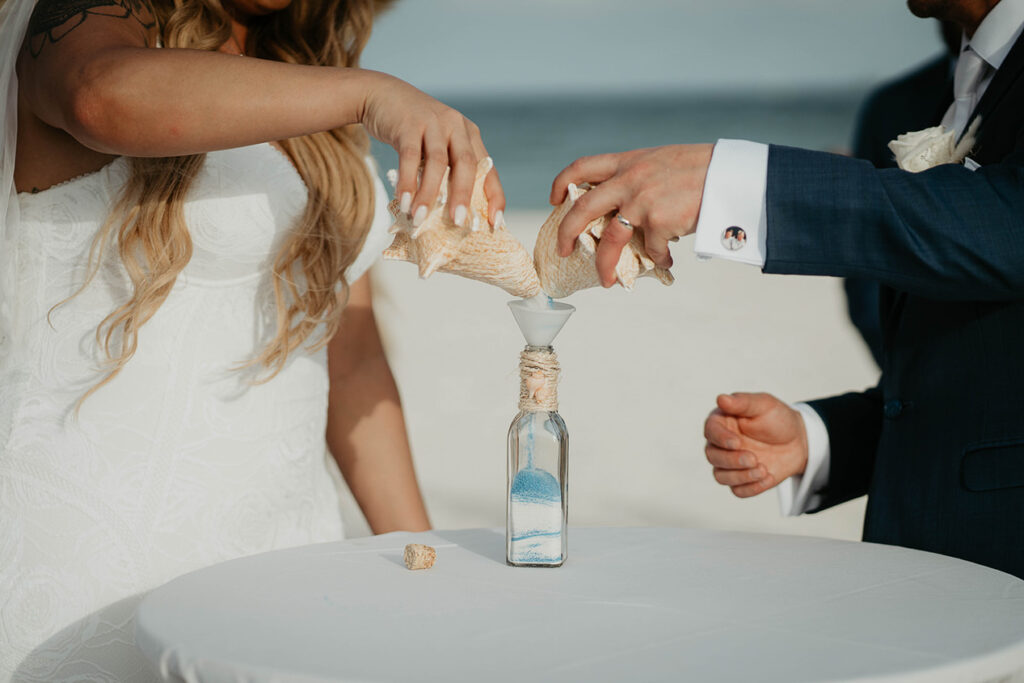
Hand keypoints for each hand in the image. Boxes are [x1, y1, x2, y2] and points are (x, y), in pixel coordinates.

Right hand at [360, 72, 504, 226]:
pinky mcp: (408, 123)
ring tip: (420, 219)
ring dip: (429, 193)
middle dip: (463, 196)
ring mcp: (433, 122)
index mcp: (469, 134)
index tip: (495, 223)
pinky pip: (409, 156)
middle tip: (458, 223)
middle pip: (466, 164)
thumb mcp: (438, 144)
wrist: (381, 95)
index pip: (489, 168)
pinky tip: (404, 201)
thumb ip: (448, 169)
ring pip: (437, 162)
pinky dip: (407, 181)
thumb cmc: (413, 131)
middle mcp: (455, 126)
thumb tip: (453, 214)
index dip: (494, 196)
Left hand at [549, 144, 712, 285]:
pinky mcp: (660, 221)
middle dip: (567, 233)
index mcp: (628, 162)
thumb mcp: (661, 162)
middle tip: (561, 251)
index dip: (562, 182)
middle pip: (583, 208)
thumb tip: (624, 211)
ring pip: (611, 240)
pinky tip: (666, 263)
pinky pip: (652, 250)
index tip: (555, 199)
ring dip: (605, 265)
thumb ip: (638, 178)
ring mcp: (642, 200)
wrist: (731, 175)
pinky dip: (658, 260)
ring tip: (607, 281)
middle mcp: (630, 179)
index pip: (583, 167)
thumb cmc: (701, 170)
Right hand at [703, 392, 808, 497]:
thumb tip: (721, 399)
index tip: (737, 442)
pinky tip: (768, 478)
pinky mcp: (742, 480)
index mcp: (723, 423)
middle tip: (754, 458)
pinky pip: (737, 491)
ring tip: (763, 469)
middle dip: (732, 461)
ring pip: (721, 476)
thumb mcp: (764, 405)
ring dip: (741, 476)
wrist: (799, 440)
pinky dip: (751, 488)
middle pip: (713, 456)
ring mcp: (730, 464)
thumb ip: (742, 402)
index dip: (720, 438)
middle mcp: (721, 444)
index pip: (710, 431)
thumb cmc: (778, 419)